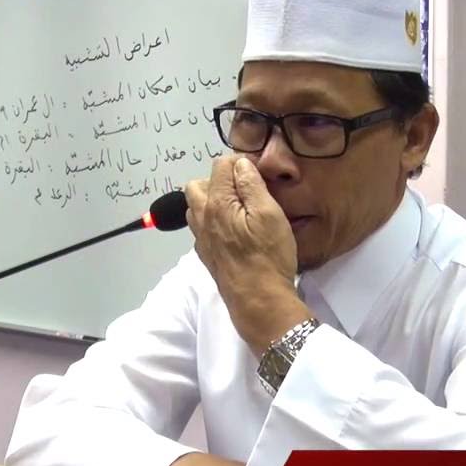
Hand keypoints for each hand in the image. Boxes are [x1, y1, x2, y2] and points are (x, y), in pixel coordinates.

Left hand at [184, 156, 310, 350]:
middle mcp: (202, 218)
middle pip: (198, 184)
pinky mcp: (206, 255)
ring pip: (196, 207)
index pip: (220, 165)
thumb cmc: (268, 257)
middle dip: (220, 180)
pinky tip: (232, 230)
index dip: (241, 164)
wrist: (259, 301)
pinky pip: (201, 228)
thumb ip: (252, 184)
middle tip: (245, 190)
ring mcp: (201, 238)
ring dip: (212, 200)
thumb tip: (241, 163)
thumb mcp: (269, 213)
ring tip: (237, 208)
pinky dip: (212, 221)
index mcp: (217, 203)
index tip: (258, 174)